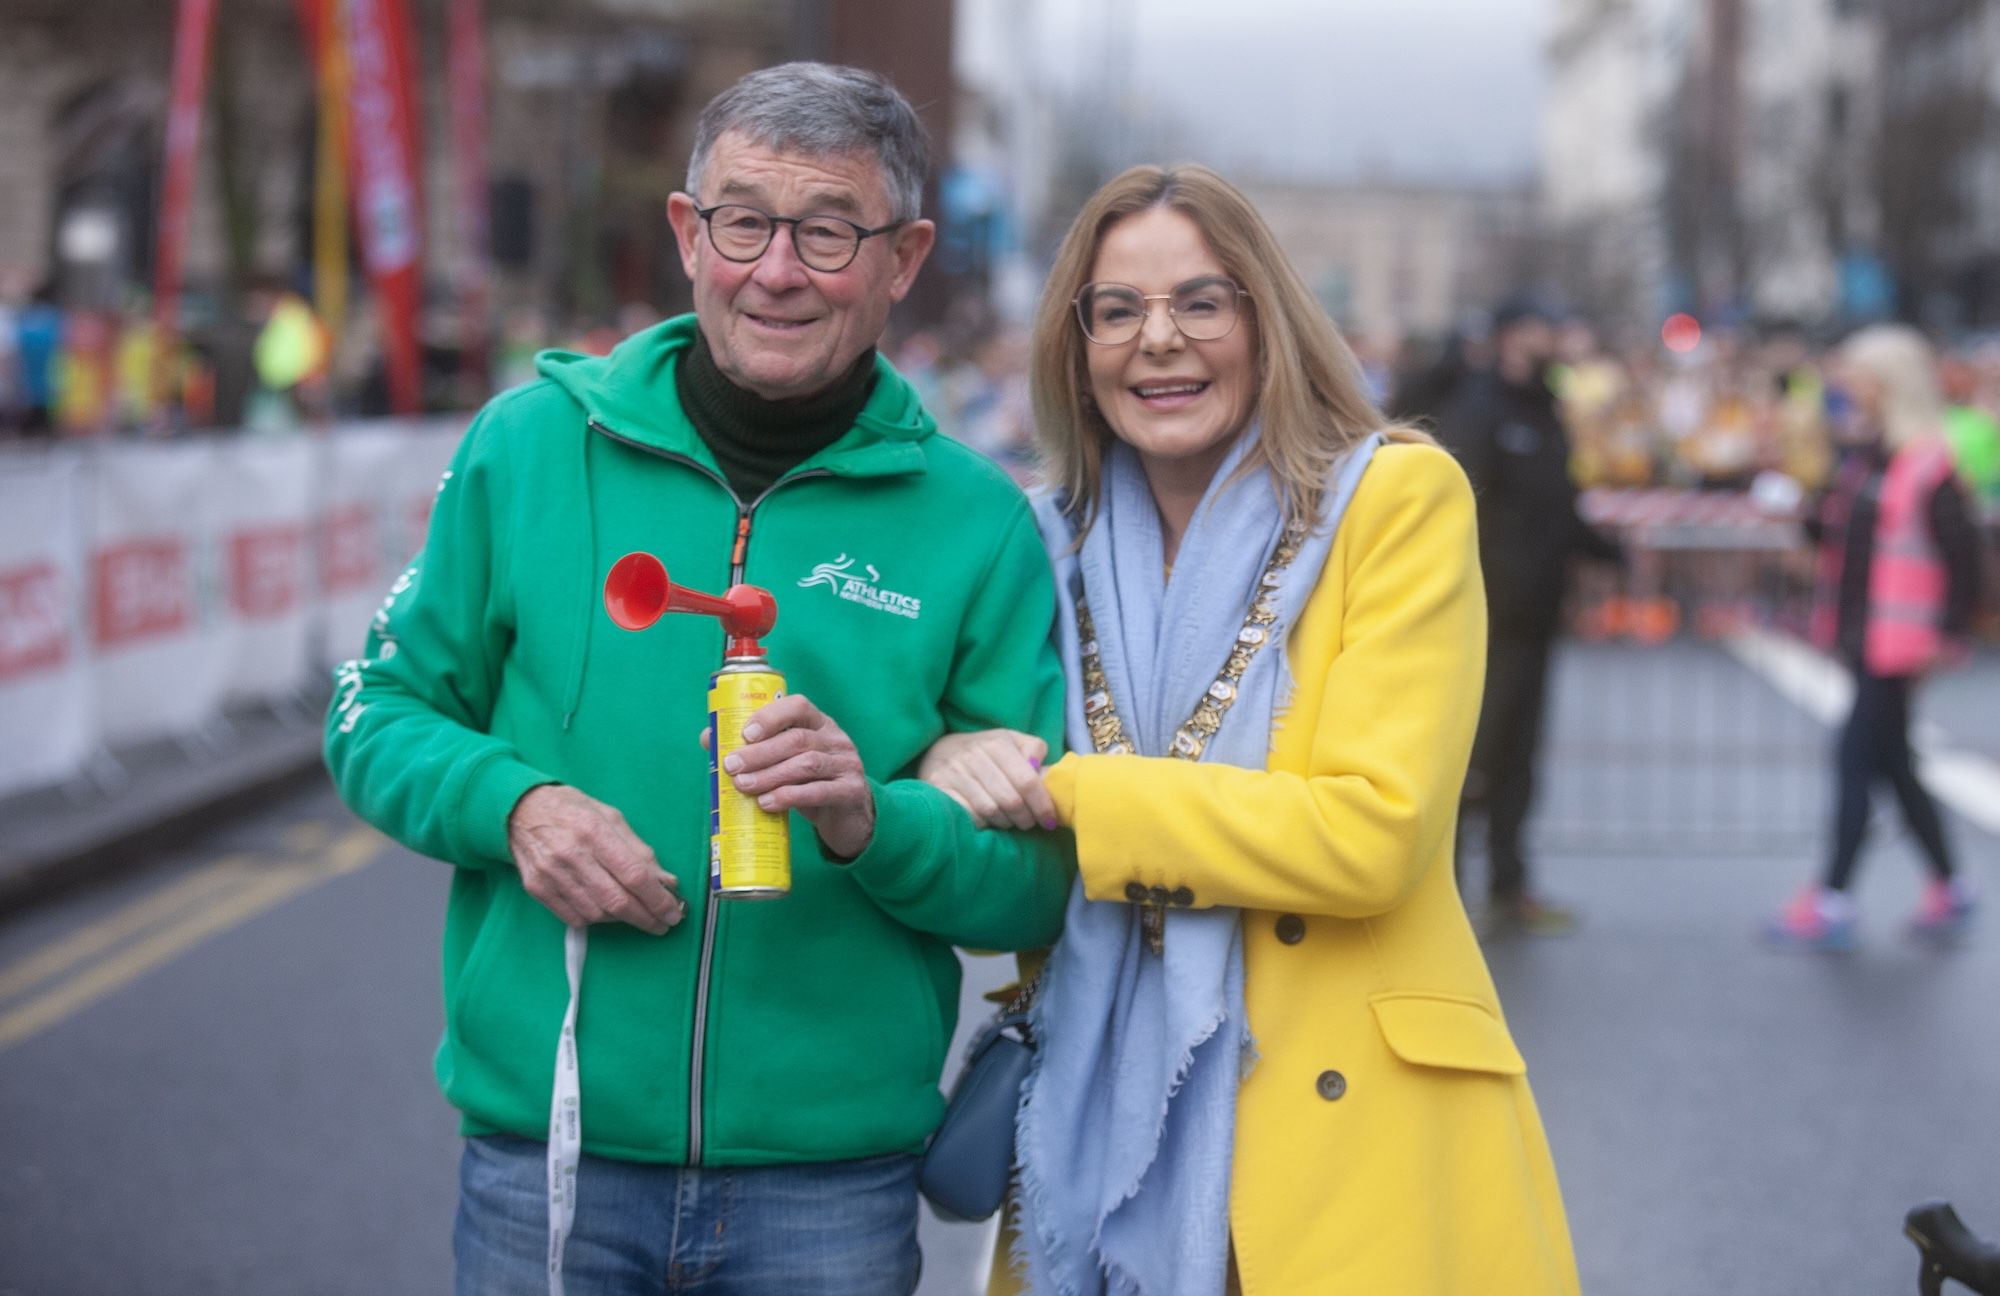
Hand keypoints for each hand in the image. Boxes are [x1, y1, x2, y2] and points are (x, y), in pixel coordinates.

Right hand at [507, 784, 685, 933]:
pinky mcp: (537, 888)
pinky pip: (574, 918)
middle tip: (663, 924)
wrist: (521, 810)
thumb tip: (667, 882)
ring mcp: (551, 874)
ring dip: (622, 919)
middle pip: (616, 900)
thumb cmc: (573, 811)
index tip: (674, 911)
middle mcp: (571, 854)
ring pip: (597, 914)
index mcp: (594, 830)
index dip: (657, 899)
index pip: (634, 875)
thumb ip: (640, 851)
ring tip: (635, 912)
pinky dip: (596, 920)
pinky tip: (606, 910)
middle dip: (646, 918)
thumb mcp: (611, 818)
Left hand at [714, 693, 875, 859]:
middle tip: (731, 766)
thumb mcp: (787, 761)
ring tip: (743, 786)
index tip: (745, 733)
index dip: (771, 716)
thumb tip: (709, 738)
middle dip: (760, 752)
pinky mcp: (850, 791)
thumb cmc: (810, 782)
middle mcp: (836, 739)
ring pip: (806, 764)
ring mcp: (846, 765)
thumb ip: (756, 749)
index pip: (799, 706)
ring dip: (769, 775)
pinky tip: (767, 803)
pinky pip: (819, 791)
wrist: (849, 816)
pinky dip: (789, 796)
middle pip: (797, 739)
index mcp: (819, 723)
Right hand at [917, 729, 1053, 830]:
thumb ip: (1034, 750)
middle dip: (1026, 818)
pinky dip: (983, 823)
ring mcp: (955, 772)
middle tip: (1029, 823)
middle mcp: (975, 755)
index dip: (1042, 804)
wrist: (939, 751)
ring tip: (1010, 821)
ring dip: (1006, 822)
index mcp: (997, 743)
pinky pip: (969, 815)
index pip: (1028, 781)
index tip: (1049, 820)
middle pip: (1011, 800)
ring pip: (991, 810)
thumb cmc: (985, 752)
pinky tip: (988, 820)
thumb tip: (1044, 771)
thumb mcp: (1011, 742)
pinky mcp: (939, 788)